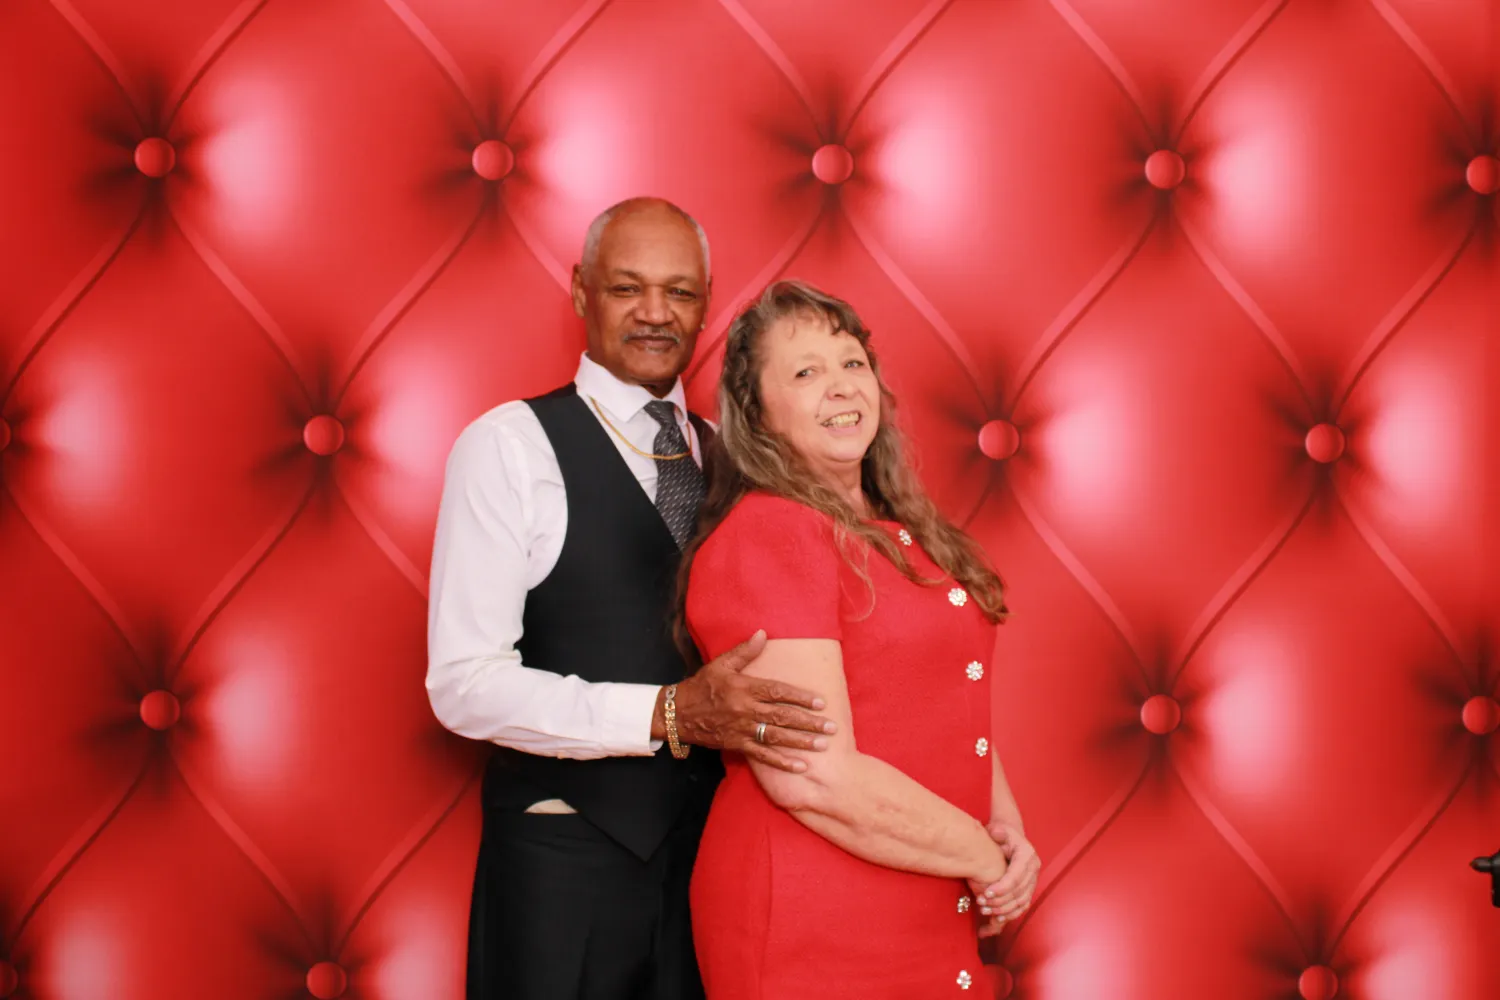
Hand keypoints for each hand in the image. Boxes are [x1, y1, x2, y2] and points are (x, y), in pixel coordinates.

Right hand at [660, 629, 836, 771]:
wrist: (678, 713)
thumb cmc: (702, 686)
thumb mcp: (721, 664)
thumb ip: (744, 651)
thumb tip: (763, 633)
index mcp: (744, 688)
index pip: (777, 692)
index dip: (800, 697)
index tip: (821, 702)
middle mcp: (745, 710)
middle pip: (782, 717)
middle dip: (809, 722)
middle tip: (831, 727)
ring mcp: (742, 730)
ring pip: (776, 737)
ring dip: (801, 742)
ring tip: (822, 745)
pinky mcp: (737, 745)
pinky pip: (762, 755)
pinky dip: (781, 762)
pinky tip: (800, 766)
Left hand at [972, 822, 1039, 935]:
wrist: (1011, 838)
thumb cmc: (1002, 834)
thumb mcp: (999, 828)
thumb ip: (998, 831)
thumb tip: (996, 832)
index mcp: (1027, 855)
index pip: (1016, 876)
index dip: (1002, 887)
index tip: (986, 893)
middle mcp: (1033, 869)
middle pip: (1019, 891)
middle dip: (1000, 900)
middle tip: (981, 903)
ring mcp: (1033, 881)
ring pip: (1021, 901)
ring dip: (1003, 909)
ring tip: (985, 911)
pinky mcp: (1029, 889)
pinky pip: (1022, 906)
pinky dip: (1010, 914)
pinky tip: (996, 918)